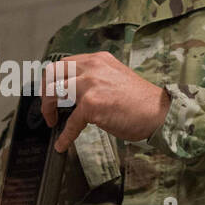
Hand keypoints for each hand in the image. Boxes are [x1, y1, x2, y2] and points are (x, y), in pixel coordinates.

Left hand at [40, 52, 169, 152]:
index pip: (64, 63)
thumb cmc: (141, 101)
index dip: (54, 79)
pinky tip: (61, 144)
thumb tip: (74, 91)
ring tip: (51, 121)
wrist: (159, 112)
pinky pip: (70, 122)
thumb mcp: (116, 77)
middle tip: (47, 106)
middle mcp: (92, 67)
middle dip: (44, 90)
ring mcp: (90, 85)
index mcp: (98, 60)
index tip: (51, 93)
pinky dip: (64, 136)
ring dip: (48, 107)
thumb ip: (96, 79)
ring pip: (54, 91)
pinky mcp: (92, 105)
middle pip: (53, 72)